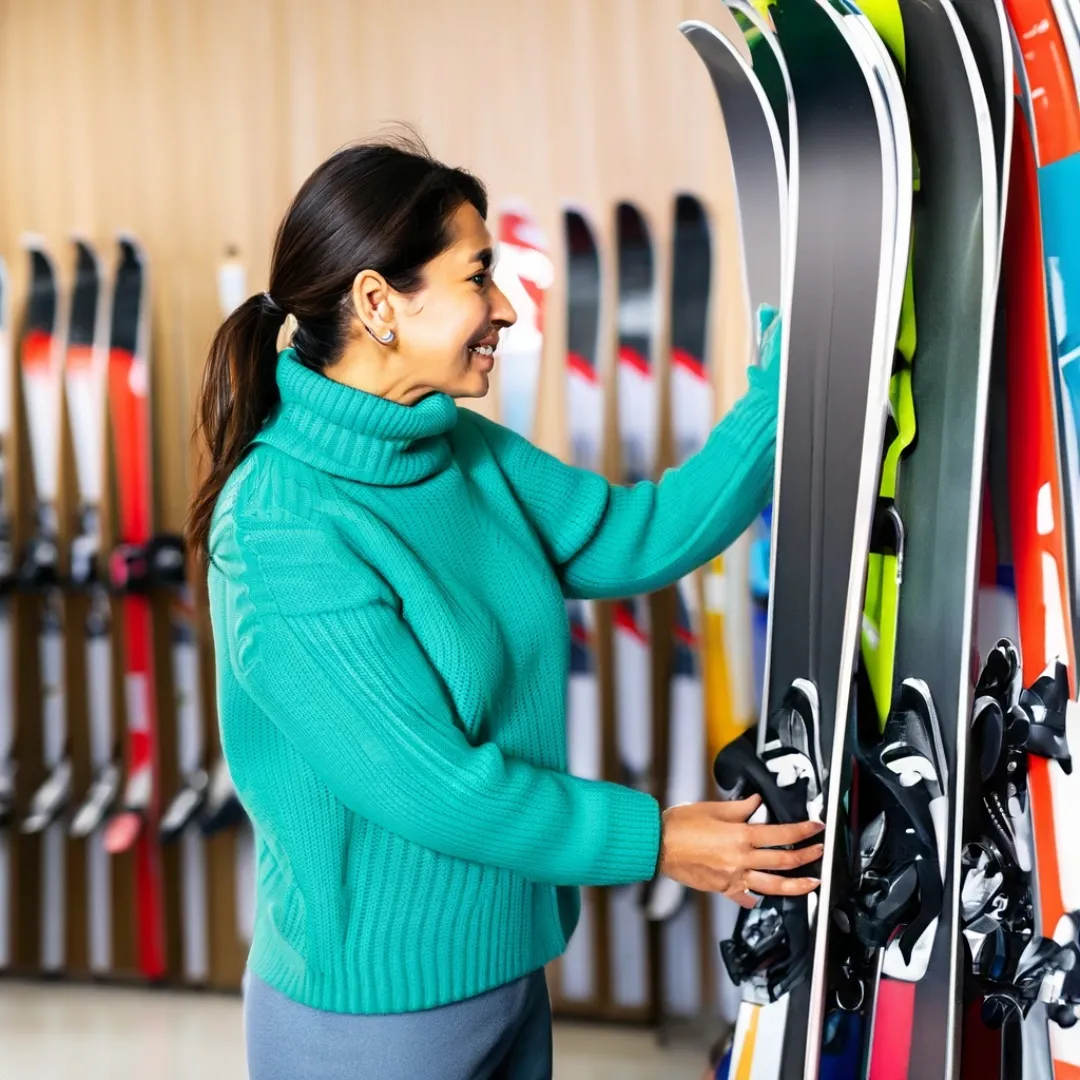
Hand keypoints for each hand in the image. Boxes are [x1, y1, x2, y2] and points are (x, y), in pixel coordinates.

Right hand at [657, 795, 823, 909]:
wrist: (658, 845)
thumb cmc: (680, 825)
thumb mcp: (712, 808)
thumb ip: (739, 808)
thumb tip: (755, 802)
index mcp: (740, 836)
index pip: (781, 833)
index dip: (803, 830)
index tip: (815, 828)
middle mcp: (740, 859)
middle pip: (783, 861)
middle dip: (807, 856)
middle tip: (820, 852)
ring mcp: (733, 877)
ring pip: (773, 886)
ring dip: (797, 886)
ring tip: (812, 885)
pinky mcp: (722, 889)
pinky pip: (745, 897)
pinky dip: (755, 898)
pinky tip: (762, 898)